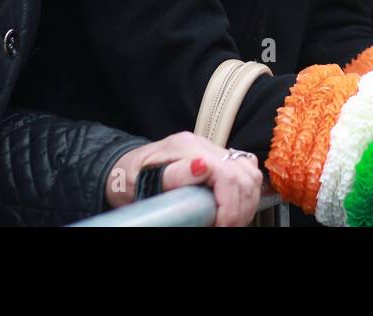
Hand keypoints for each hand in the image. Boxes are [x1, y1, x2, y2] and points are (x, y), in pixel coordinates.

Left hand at [106, 131, 262, 226]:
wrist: (122, 171)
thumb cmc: (129, 178)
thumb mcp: (144, 179)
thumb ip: (173, 174)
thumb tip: (203, 166)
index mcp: (187, 146)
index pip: (226, 173)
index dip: (229, 205)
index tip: (221, 225)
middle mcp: (204, 145)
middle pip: (243, 174)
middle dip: (240, 208)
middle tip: (226, 227)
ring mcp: (213, 152)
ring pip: (250, 173)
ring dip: (246, 202)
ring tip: (231, 221)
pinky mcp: (218, 161)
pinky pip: (246, 172)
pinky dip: (247, 193)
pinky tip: (236, 208)